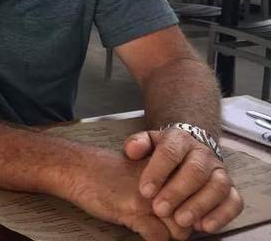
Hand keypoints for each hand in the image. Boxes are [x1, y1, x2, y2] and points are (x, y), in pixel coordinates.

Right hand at [66, 148, 191, 239]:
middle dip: (182, 226)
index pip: (194, 193)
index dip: (191, 210)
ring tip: (155, 231)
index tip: (186, 216)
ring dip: (169, 235)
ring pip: (179, 229)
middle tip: (167, 226)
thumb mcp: (136, 169)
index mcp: (163, 168)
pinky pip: (158, 238)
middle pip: (190, 213)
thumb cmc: (100, 169)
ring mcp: (148, 197)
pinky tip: (144, 235)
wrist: (76, 167)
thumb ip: (158, 182)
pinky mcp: (134, 212)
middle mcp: (160, 181)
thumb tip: (177, 203)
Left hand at [124, 129, 242, 233]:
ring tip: (180, 221)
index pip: (170, 152)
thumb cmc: (165, 152)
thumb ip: (137, 143)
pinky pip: (234, 202)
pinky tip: (203, 226)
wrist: (189, 150)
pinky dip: (221, 215)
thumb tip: (132, 151)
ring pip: (217, 186)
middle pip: (195, 171)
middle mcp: (203, 154)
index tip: (145, 191)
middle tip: (160, 209)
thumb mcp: (148, 142)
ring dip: (199, 206)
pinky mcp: (231, 189)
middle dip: (177, 192)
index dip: (157, 172)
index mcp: (180, 139)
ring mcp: (220, 171)